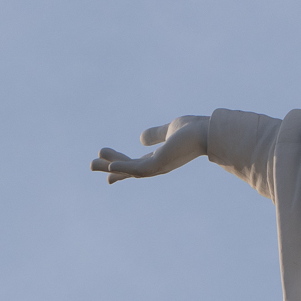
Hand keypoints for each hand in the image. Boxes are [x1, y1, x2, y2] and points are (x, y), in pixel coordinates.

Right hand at [91, 115, 209, 182]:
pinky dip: (123, 168)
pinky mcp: (160, 164)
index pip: (137, 165)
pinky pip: (137, 169)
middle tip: (91, 165)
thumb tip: (141, 138)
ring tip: (92, 163)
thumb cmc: (195, 131)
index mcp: (160, 158)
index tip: (107, 170)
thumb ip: (156, 134)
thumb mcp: (170, 130)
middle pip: (129, 170)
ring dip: (110, 167)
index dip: (121, 166)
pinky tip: (110, 167)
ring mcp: (159, 166)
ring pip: (129, 170)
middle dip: (110, 168)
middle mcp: (158, 165)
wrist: (210, 131)